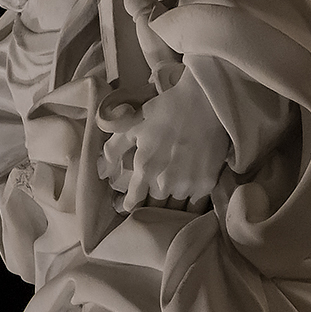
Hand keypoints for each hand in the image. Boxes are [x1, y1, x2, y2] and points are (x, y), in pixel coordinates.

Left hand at [98, 69, 229, 212]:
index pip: (133, 200)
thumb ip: (114, 148)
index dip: (127, 205)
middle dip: (147, 208)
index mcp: (146, 168)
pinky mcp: (207, 183)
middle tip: (145, 206)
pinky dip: (188, 205)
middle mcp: (165, 181)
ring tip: (165, 207)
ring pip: (175, 209)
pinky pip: (195, 205)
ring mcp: (188, 184)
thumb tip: (102, 169)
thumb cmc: (166, 110)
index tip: (124, 206)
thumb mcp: (133, 125)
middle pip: (154, 206)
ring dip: (168, 209)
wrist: (205, 102)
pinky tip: (185, 201)